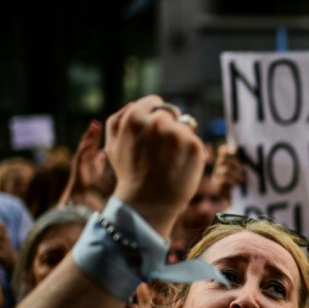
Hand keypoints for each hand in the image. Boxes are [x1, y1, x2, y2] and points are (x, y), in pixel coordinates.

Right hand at [58, 120, 105, 206]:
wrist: (80, 200)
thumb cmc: (89, 189)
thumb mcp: (98, 174)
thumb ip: (99, 164)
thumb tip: (102, 152)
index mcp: (89, 160)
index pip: (93, 145)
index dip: (96, 136)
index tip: (101, 126)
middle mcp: (83, 160)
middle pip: (88, 143)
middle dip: (92, 133)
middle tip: (96, 123)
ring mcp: (79, 163)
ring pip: (83, 147)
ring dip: (87, 137)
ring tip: (92, 128)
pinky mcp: (77, 168)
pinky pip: (80, 157)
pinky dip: (84, 150)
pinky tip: (89, 143)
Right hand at [105, 96, 206, 235]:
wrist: (147, 204)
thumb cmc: (129, 175)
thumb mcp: (113, 146)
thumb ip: (118, 120)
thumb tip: (132, 104)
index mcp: (135, 116)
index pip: (154, 103)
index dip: (155, 116)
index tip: (155, 132)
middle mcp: (157, 121)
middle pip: (171, 114)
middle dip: (168, 127)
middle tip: (163, 151)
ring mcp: (178, 133)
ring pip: (185, 128)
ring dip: (180, 140)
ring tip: (170, 162)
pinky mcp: (195, 146)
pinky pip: (196, 142)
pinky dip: (191, 153)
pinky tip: (180, 167)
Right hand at [211, 144, 243, 198]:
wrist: (235, 199)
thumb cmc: (240, 184)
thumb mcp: (241, 172)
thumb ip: (241, 162)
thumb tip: (242, 152)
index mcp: (223, 162)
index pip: (222, 151)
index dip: (227, 149)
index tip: (235, 150)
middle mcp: (218, 167)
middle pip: (223, 159)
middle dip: (234, 162)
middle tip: (241, 168)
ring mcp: (215, 176)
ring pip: (224, 170)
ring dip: (235, 173)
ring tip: (242, 179)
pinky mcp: (216, 185)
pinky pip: (223, 180)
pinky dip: (232, 181)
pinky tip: (238, 184)